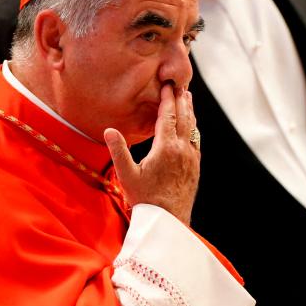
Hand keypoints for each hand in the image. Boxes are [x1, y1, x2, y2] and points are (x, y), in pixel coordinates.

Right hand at [103, 85, 199, 224]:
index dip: (167, 99)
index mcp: (165, 147)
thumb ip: (118, 151)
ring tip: (188, 99)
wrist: (169, 221)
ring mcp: (191, 158)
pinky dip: (193, 128)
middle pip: (184, 118)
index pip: (167, 116)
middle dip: (181, 100)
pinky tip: (191, 127)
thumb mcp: (127, 176)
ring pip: (192, 128)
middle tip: (180, 85)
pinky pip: (196, 141)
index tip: (167, 85)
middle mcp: (182, 149)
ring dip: (189, 111)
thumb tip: (109, 130)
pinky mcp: (195, 167)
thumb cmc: (145, 200)